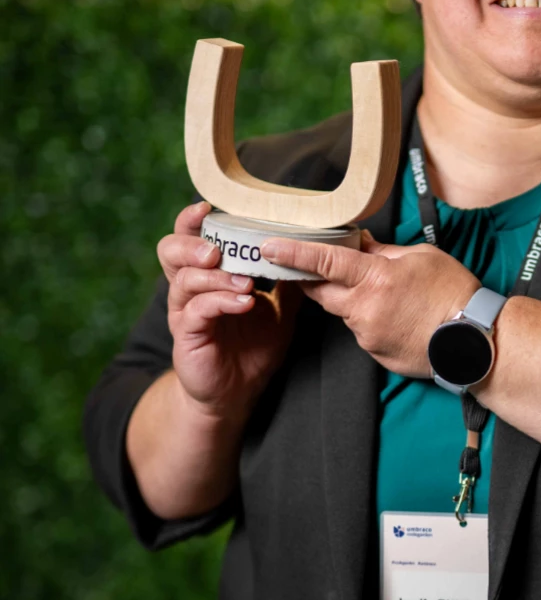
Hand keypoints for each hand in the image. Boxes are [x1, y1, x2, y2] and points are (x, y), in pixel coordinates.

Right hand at [157, 201, 299, 419]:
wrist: (237, 393)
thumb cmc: (253, 346)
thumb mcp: (279, 308)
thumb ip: (287, 281)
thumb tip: (311, 253)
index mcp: (208, 274)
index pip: (191, 237)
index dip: (192, 219)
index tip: (208, 207)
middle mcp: (190, 289)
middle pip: (171, 251)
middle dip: (192, 243)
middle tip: (218, 248)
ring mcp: (185, 312)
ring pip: (183, 280)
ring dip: (215, 275)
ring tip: (245, 280)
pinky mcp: (188, 336)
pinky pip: (197, 311)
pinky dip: (221, 302)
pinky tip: (244, 302)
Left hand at [260, 231, 478, 377]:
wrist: (473, 339)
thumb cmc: (453, 292)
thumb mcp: (421, 257)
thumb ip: (383, 252)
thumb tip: (359, 244)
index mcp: (376, 278)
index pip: (323, 262)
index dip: (293, 254)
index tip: (269, 246)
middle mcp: (365, 308)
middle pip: (320, 291)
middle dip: (311, 278)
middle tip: (310, 266)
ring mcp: (367, 334)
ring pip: (343, 311)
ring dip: (351, 299)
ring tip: (388, 294)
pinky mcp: (375, 353)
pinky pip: (361, 330)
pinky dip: (370, 319)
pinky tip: (397, 316)